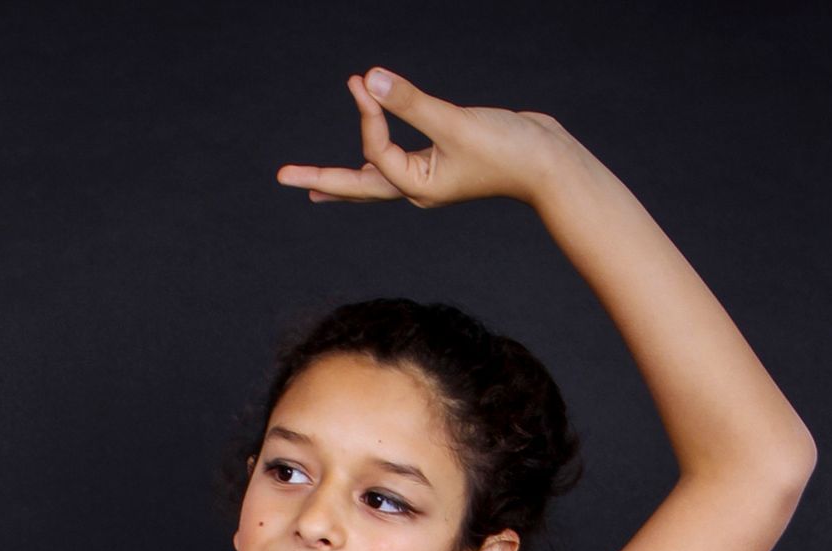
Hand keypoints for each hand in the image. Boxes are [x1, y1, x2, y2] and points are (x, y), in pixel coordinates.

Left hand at [276, 68, 574, 209]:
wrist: (548, 163)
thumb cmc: (506, 149)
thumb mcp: (454, 122)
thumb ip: (410, 102)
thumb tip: (369, 80)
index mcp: (416, 186)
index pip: (376, 151)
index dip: (367, 116)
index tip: (362, 83)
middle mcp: (416, 188)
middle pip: (357, 186)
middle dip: (320, 180)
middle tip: (283, 179)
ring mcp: (428, 178)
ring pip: (376, 178)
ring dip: (345, 180)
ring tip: (315, 189)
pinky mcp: (442, 161)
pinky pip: (396, 162)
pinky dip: (377, 158)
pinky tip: (369, 159)